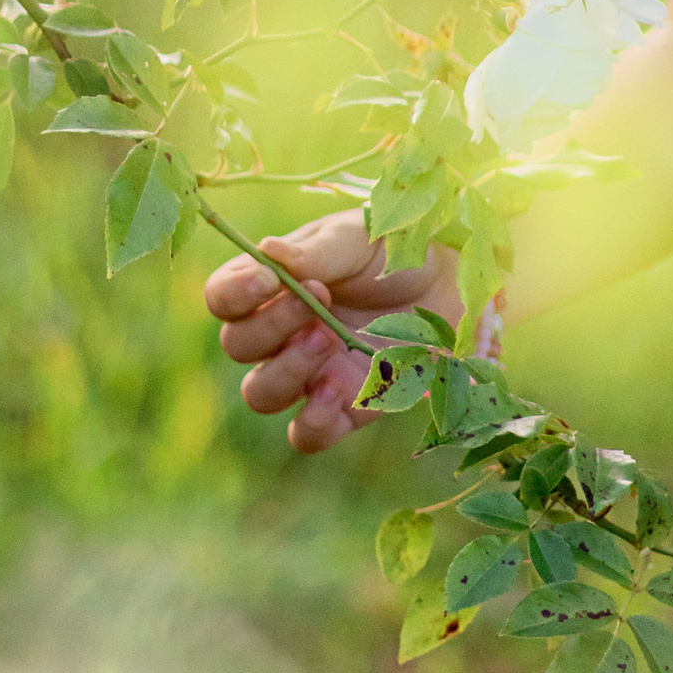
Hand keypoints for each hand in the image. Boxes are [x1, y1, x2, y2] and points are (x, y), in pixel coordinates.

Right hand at [204, 211, 461, 452]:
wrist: (450, 283)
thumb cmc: (394, 251)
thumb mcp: (358, 238)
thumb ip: (317, 252)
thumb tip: (268, 252)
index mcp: (271, 284)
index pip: (222, 297)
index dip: (234, 295)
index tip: (267, 281)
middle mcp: (279, 334)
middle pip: (237, 347)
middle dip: (271, 326)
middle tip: (318, 302)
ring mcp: (307, 374)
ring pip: (261, 393)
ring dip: (288, 370)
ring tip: (329, 339)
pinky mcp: (342, 408)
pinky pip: (306, 435)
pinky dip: (312, 421)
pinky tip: (334, 391)